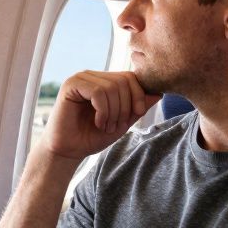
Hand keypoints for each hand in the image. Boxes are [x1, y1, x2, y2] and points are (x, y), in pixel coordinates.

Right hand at [41, 71, 161, 160]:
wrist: (69, 151)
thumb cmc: (92, 137)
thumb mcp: (122, 122)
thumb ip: (137, 107)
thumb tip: (158, 93)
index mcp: (105, 81)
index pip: (131, 77)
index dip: (139, 95)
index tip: (137, 114)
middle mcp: (93, 76)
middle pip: (124, 80)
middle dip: (126, 106)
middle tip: (116, 126)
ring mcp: (81, 78)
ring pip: (112, 87)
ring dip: (114, 112)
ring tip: (106, 126)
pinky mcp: (71, 85)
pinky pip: (98, 92)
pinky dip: (103, 111)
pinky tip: (98, 123)